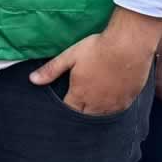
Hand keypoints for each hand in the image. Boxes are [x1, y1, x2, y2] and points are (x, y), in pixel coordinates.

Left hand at [30, 26, 154, 115]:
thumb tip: (32, 80)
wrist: (128, 46)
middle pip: (85, 116)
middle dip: (80, 111)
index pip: (69, 110)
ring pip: (102, 116)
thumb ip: (51, 70)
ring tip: (92, 104)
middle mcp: (97, 104)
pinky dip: (112, 109)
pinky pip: (117, 112)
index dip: (65, 108)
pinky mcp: (128, 100)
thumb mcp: (70, 56)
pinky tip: (110, 101)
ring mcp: (114, 104)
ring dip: (95, 112)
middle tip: (78, 104)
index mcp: (80, 94)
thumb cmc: (97, 49)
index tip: (64, 103)